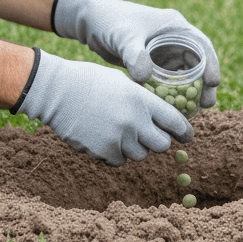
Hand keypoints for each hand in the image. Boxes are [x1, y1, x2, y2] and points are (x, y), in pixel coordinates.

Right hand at [17, 50, 193, 165]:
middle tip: (148, 134)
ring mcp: (119, 139)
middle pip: (162, 145)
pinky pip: (119, 161)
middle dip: (157, 140)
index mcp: (141, 100)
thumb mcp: (121, 81)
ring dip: (134, 147)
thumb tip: (159, 114)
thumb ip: (142, 98)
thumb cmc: (89, 80)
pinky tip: (103, 137)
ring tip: (118, 131)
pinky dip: (115, 153)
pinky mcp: (103, 152)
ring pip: (140, 155)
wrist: (56, 91)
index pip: (175, 122)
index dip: (184, 131)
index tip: (187, 136)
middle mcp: (134, 121)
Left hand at [53, 0, 219, 103]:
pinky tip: (171, 109)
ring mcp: (163, 52)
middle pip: (197, 63)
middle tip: (206, 105)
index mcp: (173, 26)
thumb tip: (145, 79)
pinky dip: (171, 93)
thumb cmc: (109, 21)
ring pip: (184, 75)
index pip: (200, 44)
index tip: (213, 83)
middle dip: (203, 84)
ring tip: (192, 111)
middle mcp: (172, 39)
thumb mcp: (123, 36)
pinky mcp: (152, 64)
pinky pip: (168, 81)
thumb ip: (135, 55)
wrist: (91, 23)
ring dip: (189, 92)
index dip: (211, 63)